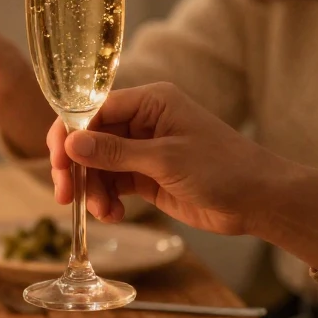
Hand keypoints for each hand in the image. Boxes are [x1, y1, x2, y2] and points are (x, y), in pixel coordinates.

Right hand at [46, 82, 286, 235]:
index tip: (57, 164)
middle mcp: (142, 122)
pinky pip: (112, 184)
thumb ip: (115, 152)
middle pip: (89, 139)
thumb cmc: (223, 169)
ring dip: (92, 190)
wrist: (260, 201)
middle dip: (76, 168)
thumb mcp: (165, 160)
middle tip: (66, 196)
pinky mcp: (146, 176)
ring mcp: (143, 150)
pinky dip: (106, 200)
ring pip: (98, 165)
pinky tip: (112, 215)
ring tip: (103, 213)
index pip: (93, 110)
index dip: (69, 135)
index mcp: (150, 102)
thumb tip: (71, 144)